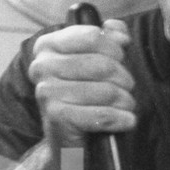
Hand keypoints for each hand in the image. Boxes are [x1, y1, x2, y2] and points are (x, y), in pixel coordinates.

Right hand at [28, 18, 135, 153]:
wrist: (65, 136)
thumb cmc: (83, 93)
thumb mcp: (94, 60)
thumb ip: (109, 38)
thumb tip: (121, 34)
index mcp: (48, 45)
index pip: (92, 36)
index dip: (115, 48)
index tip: (121, 59)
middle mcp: (42, 66)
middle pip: (102, 64)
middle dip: (124, 78)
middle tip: (127, 87)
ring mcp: (46, 91)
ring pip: (105, 91)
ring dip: (124, 100)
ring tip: (126, 104)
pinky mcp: (56, 116)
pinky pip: (101, 115)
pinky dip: (120, 119)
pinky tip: (127, 120)